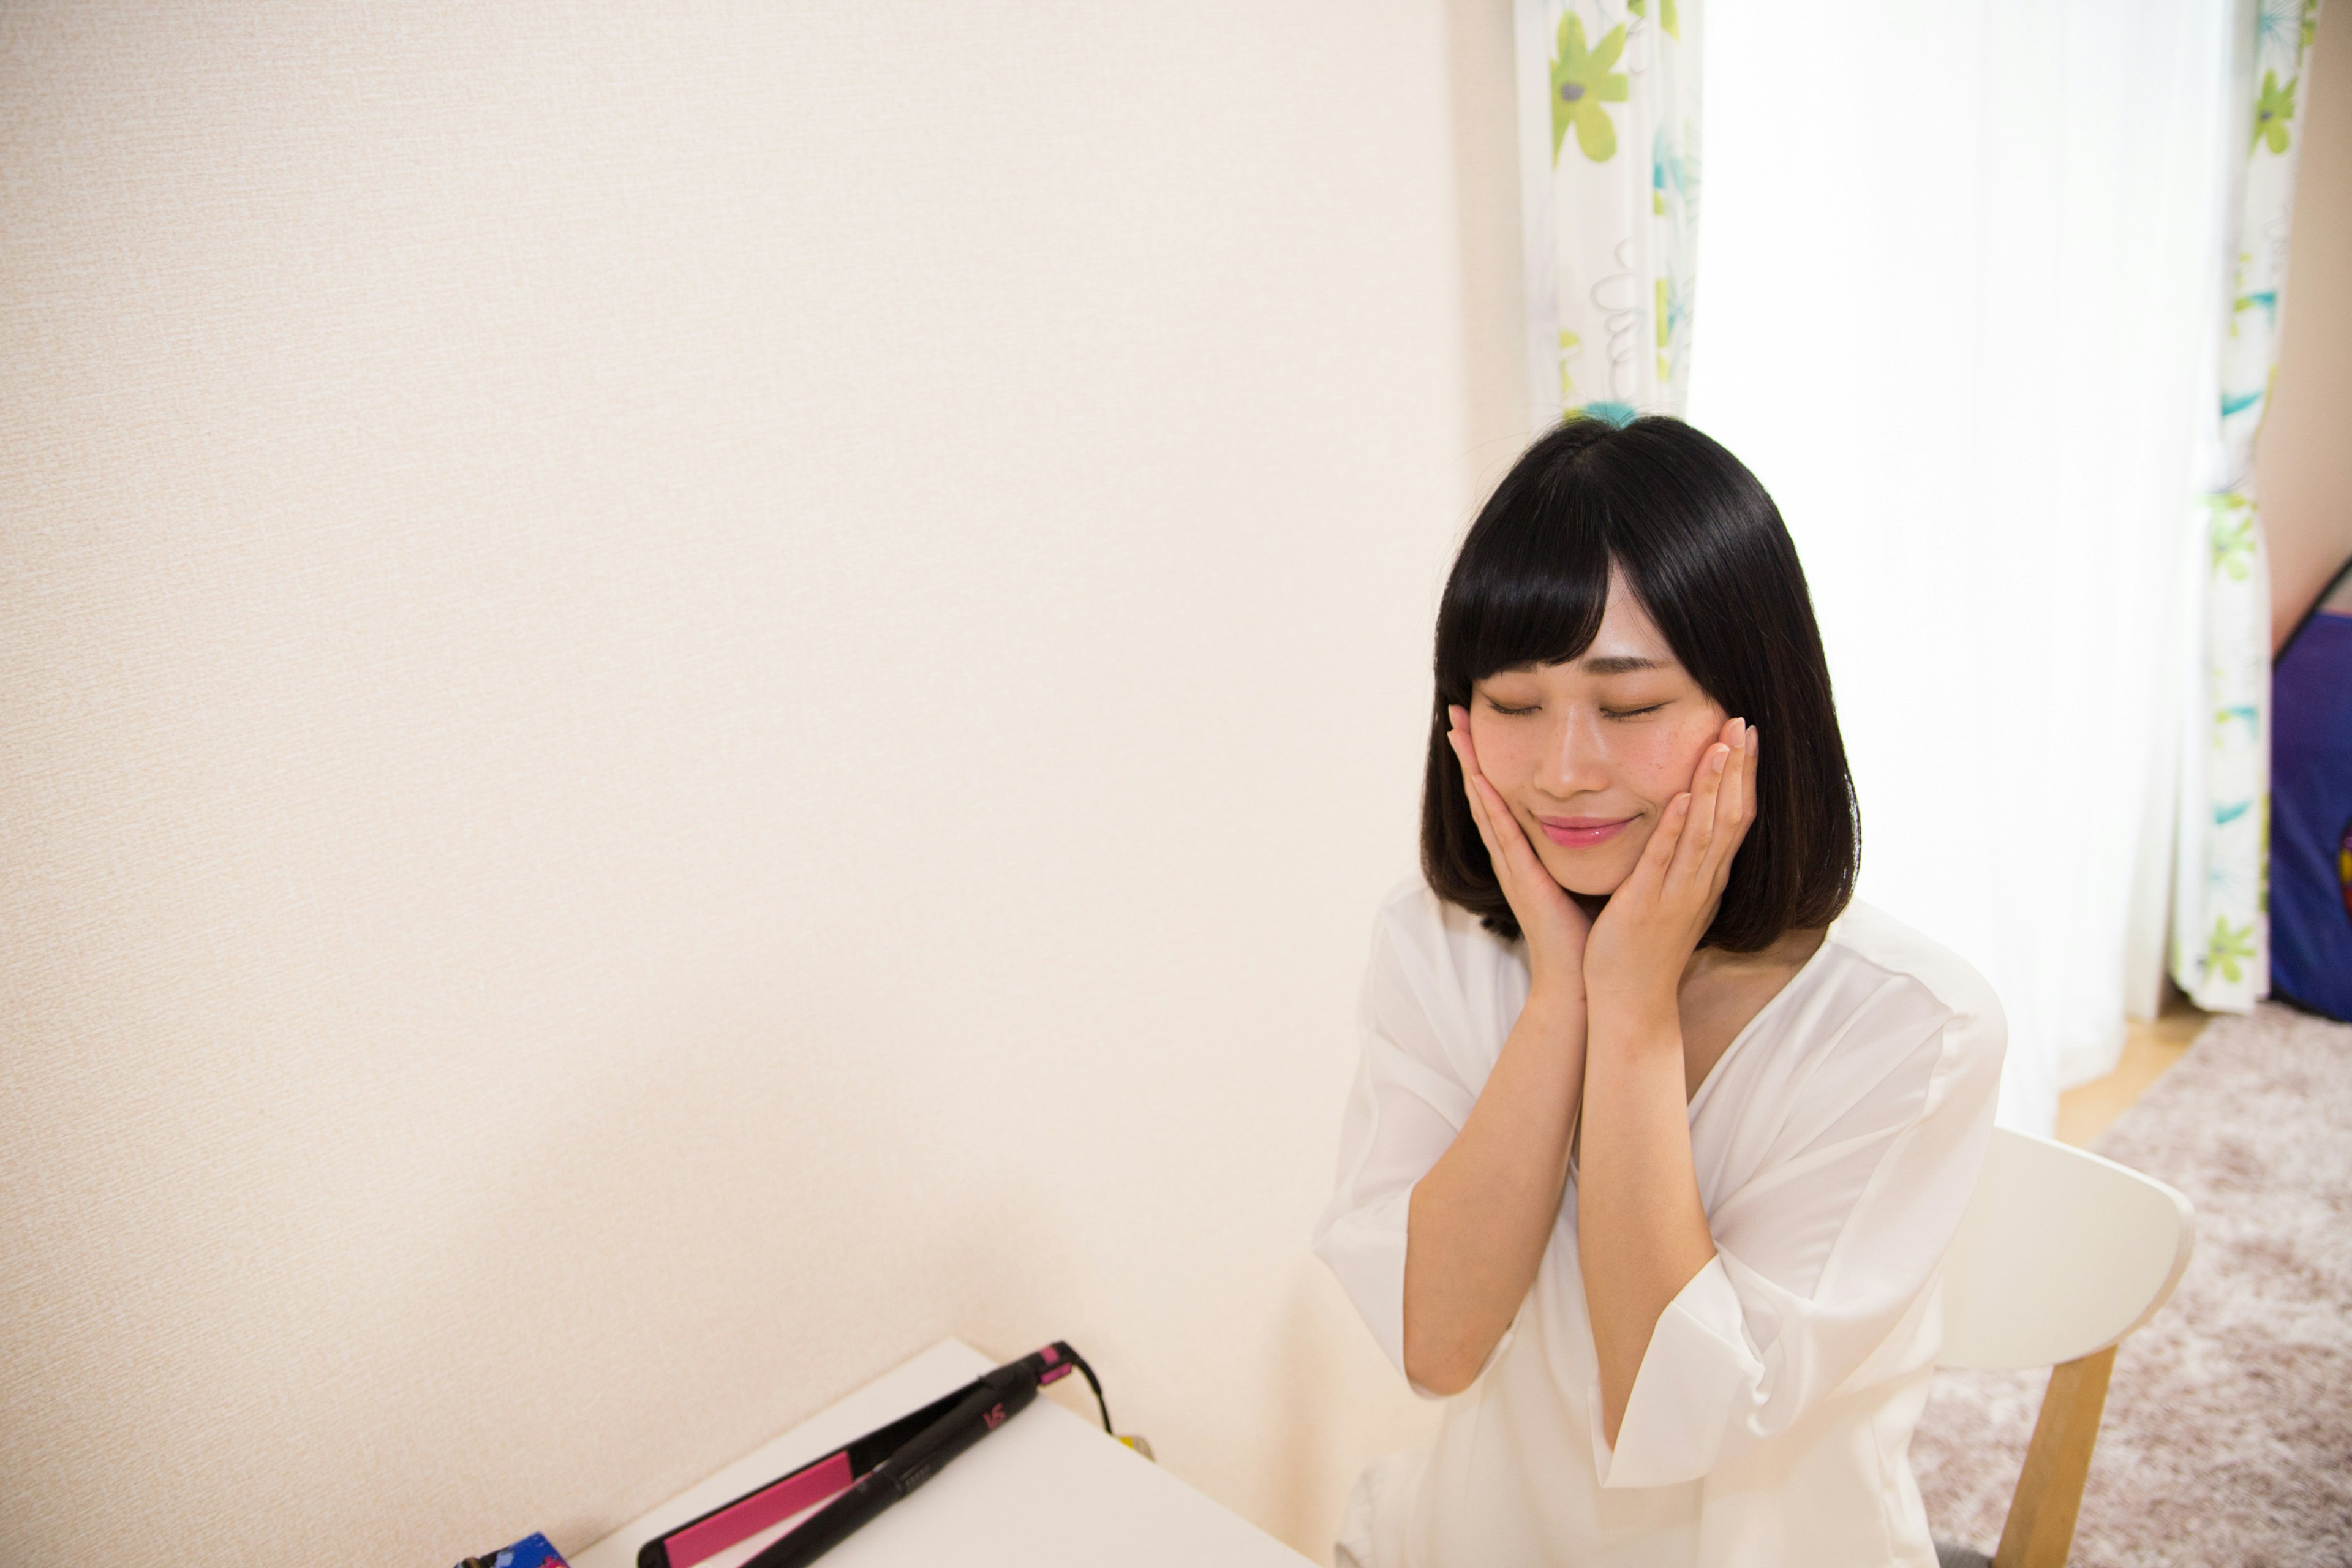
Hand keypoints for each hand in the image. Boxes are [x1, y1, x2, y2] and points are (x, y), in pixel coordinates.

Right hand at [1447, 704, 1591, 1001]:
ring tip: (1457, 732)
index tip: (1480, 724)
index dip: (1488, 761)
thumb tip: (1604, 817)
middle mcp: (1512, 856)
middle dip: (1470, 753)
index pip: (1502, 797)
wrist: (1580, 982)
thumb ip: (1585, 849)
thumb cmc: (1586, 934)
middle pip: (1484, 793)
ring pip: (1486, 806)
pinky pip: (1503, 836)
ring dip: (1470, 768)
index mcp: (1526, 854)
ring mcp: (1512, 868)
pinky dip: (1490, 806)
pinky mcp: (1522, 881)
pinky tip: (1481, 779)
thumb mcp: (1582, 877)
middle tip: (1455, 713)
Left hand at [1582, 717, 1758, 1024]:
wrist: (1631, 1003)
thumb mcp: (1672, 898)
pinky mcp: (1646, 906)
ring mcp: (1677, 895)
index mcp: (1706, 879)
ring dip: (1713, 788)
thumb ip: (1681, 864)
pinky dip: (1675, 830)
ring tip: (1720, 745)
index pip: (1735, 818)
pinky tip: (1681, 799)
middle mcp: (1701, 883)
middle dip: (1737, 769)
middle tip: (1741, 722)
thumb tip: (1687, 827)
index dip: (1744, 775)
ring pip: (1705, 834)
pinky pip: (1664, 863)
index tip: (1747, 734)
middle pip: (1730, 816)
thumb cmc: (1645, 950)